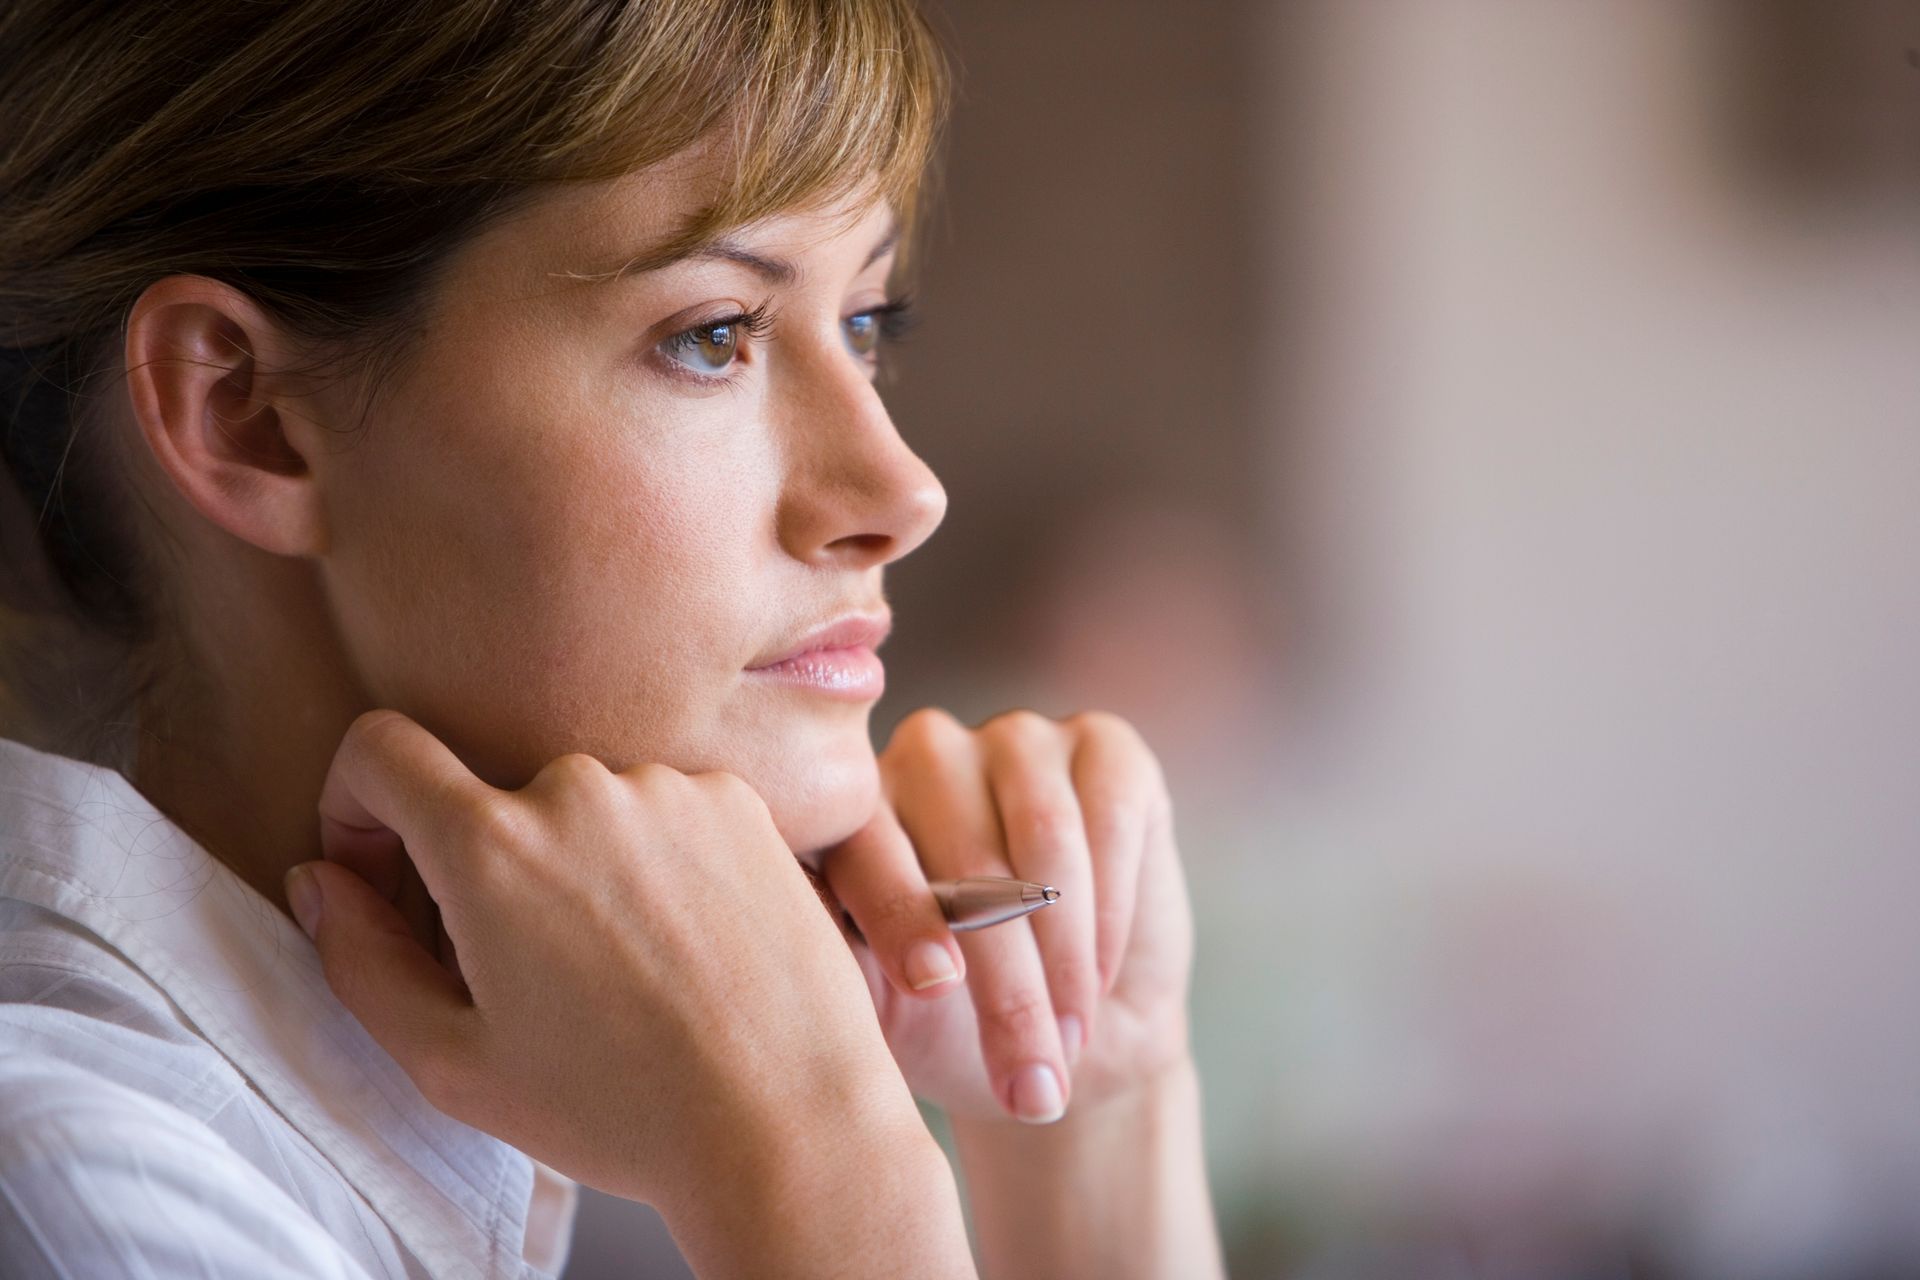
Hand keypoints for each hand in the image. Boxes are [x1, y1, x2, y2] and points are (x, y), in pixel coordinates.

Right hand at [288, 710, 930, 1218]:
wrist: (788, 1118)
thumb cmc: (621, 1109)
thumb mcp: (453, 1063)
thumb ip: (360, 959)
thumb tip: (322, 882)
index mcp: (490, 844)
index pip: (379, 750)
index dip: (355, 807)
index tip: (379, 870)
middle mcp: (579, 787)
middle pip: (490, 797)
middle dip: (482, 869)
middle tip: (520, 970)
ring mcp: (670, 786)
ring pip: (584, 808)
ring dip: (578, 867)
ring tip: (621, 972)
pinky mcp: (740, 801)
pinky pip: (664, 810)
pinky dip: (655, 862)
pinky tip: (683, 947)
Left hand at [817, 708, 1194, 1125]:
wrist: (1070, 1039)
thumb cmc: (956, 1030)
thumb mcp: (885, 1013)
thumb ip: (836, 964)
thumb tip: (787, 945)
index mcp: (853, 811)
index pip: (867, 847)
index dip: (902, 914)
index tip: (935, 985)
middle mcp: (926, 755)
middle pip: (967, 857)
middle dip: (1004, 982)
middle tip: (1027, 1078)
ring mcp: (1015, 739)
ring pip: (1046, 838)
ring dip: (1065, 955)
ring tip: (1068, 1042)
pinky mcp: (1102, 744)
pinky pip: (1111, 817)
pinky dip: (1114, 908)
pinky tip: (1103, 975)